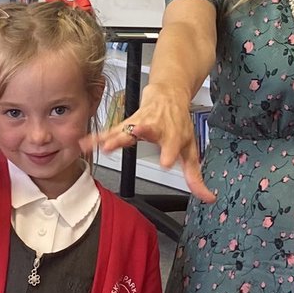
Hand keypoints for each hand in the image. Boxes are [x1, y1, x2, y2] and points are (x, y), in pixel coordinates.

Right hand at [84, 82, 214, 201]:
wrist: (168, 94)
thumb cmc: (179, 123)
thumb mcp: (190, 149)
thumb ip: (194, 176)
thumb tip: (208, 198)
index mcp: (174, 135)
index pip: (173, 144)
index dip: (170, 153)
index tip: (166, 162)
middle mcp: (157, 127)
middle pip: (148, 130)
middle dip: (139, 133)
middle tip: (132, 137)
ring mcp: (140, 123)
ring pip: (126, 129)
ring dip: (115, 136)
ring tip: (105, 146)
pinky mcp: (126, 122)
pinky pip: (110, 131)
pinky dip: (97, 137)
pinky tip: (84, 143)